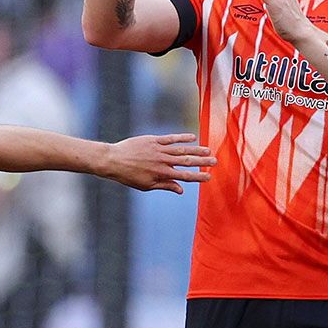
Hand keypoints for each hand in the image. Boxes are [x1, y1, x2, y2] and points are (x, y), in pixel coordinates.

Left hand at [97, 133, 212, 190]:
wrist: (113, 160)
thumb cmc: (128, 175)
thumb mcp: (146, 185)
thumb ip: (165, 186)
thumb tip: (181, 190)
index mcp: (162, 174)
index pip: (184, 176)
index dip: (198, 177)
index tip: (209, 177)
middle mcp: (163, 161)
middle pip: (187, 161)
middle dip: (202, 162)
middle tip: (215, 161)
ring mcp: (159, 149)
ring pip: (181, 149)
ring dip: (196, 150)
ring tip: (208, 150)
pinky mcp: (153, 140)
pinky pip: (171, 138)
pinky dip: (182, 138)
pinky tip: (192, 137)